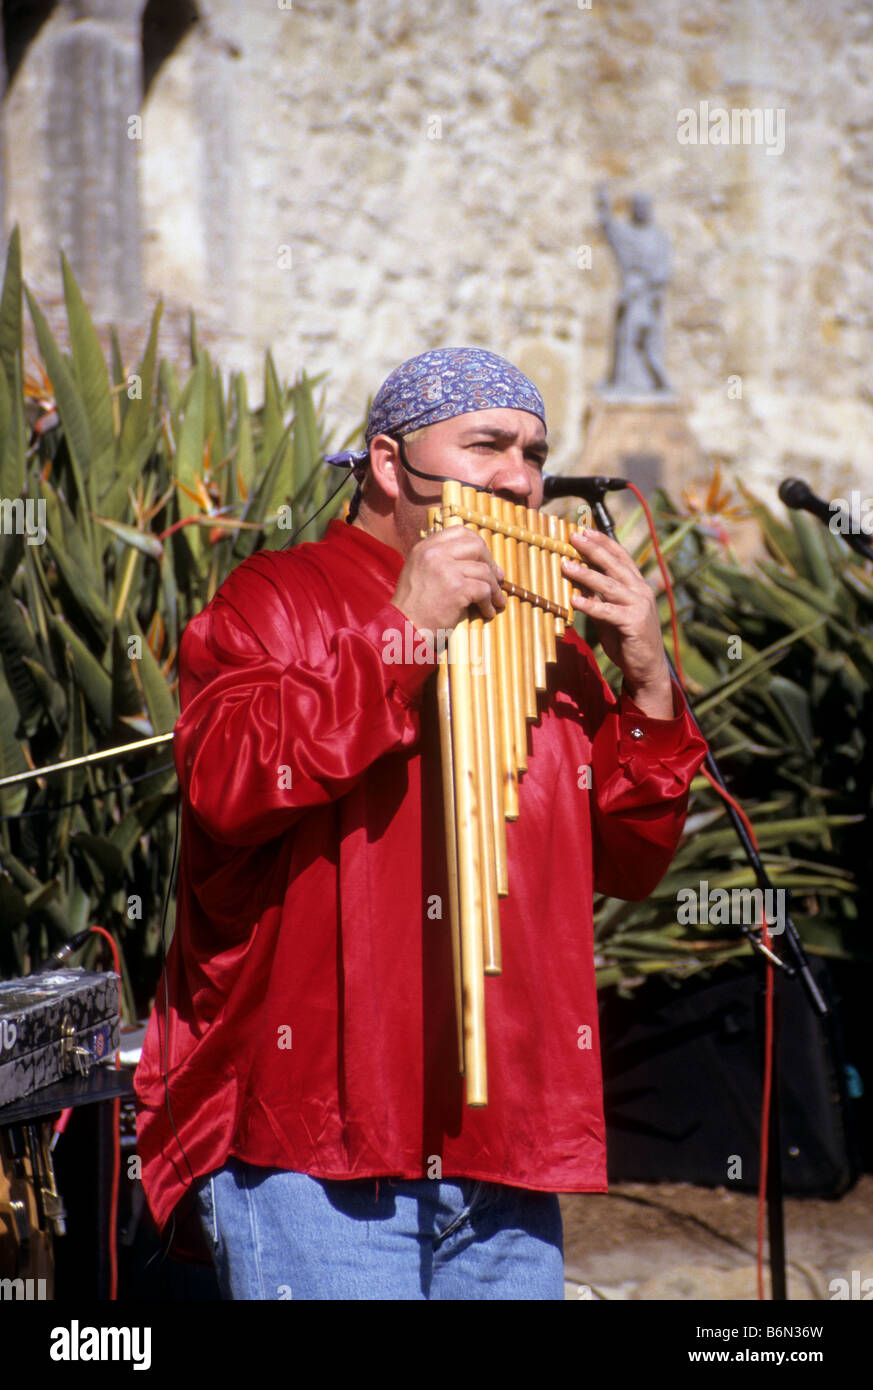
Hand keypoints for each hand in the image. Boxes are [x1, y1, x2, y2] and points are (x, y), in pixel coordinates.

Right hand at [391, 526, 505, 636]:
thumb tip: (479, 558)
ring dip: (494, 587)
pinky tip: (487, 611)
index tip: (484, 559)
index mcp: (425, 547)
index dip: (477, 544)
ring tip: (496, 600)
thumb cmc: (414, 605)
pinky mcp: (457, 588)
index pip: (459, 531)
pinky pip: (484, 590)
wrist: (404, 627)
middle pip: (476, 546)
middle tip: (496, 578)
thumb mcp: (420, 571)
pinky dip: (490, 602)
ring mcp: (446, 569)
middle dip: (490, 563)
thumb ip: (441, 559)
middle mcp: (434, 553)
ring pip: (484, 570)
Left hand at [562, 529, 673, 717]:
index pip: (620, 556)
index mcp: (637, 585)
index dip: (603, 542)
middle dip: (593, 549)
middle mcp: (640, 591)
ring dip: (586, 574)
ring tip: (566, 565)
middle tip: (573, 536)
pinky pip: (608, 611)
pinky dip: (590, 605)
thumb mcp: (610, 614)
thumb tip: (579, 583)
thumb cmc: (627, 640)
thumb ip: (598, 598)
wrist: (647, 668)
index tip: (584, 529)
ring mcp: (639, 606)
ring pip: (609, 585)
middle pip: (614, 564)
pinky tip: (574, 600)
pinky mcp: (634, 623)